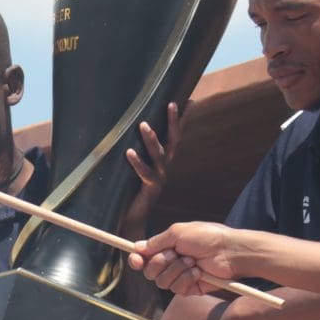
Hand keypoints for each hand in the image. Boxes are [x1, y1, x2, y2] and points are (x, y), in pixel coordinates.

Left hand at [117, 101, 185, 242]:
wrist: (133, 217)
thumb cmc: (133, 189)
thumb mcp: (139, 167)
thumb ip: (140, 152)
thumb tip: (135, 130)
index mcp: (164, 160)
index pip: (176, 135)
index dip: (183, 119)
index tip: (190, 101)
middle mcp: (164, 167)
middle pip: (173, 140)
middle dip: (173, 122)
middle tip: (171, 103)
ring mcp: (158, 177)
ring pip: (158, 155)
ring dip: (151, 139)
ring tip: (143, 124)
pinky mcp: (149, 188)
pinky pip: (144, 173)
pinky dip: (137, 162)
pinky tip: (129, 152)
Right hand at [127, 221, 244, 296]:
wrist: (230, 252)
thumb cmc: (208, 237)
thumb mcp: (178, 232)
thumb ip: (157, 242)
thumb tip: (138, 247)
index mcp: (168, 247)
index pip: (145, 257)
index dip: (137, 260)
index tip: (135, 260)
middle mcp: (172, 263)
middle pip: (150, 272)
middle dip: (160, 263)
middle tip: (175, 254)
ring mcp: (182, 276)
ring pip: (162, 282)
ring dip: (176, 270)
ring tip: (193, 262)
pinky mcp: (191, 288)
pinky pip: (177, 289)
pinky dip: (187, 279)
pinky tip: (199, 273)